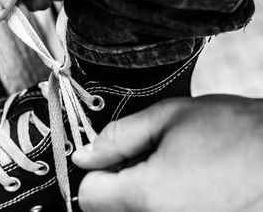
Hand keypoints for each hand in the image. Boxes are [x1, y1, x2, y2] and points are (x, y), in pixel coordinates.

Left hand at [73, 95, 262, 211]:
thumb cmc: (237, 133)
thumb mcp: (169, 118)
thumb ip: (117, 137)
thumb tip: (85, 155)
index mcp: (147, 198)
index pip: (88, 196)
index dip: (97, 170)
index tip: (115, 155)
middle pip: (108, 210)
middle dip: (118, 182)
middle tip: (148, 157)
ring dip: (140, 194)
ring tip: (171, 169)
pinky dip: (162, 203)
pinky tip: (185, 184)